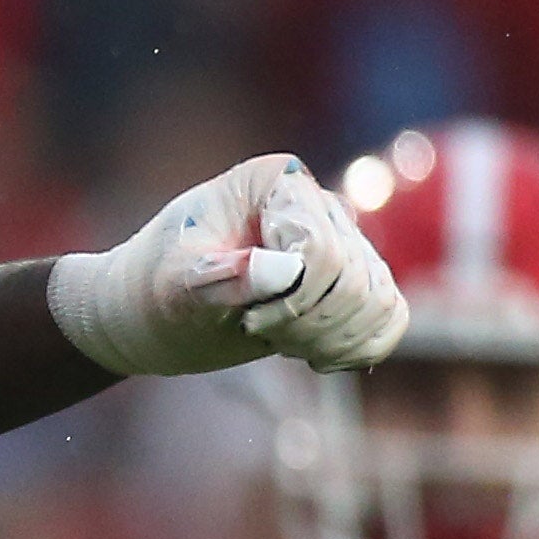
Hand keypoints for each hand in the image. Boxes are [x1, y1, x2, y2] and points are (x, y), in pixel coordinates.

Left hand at [48, 154, 406, 378]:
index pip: (321, 249)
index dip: (294, 298)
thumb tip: (281, 272)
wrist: (147, 313)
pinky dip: (361, 345)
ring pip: (379, 298)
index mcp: (274, 183)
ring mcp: (338, 241)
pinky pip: (391, 314)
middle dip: (309, 321)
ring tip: (282, 342)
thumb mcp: (173, 288)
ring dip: (334, 337)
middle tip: (256, 330)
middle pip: (355, 277)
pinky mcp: (347, 280)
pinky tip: (316, 356)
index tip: (248, 318)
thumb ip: (222, 278)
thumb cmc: (152, 291)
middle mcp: (315, 203)